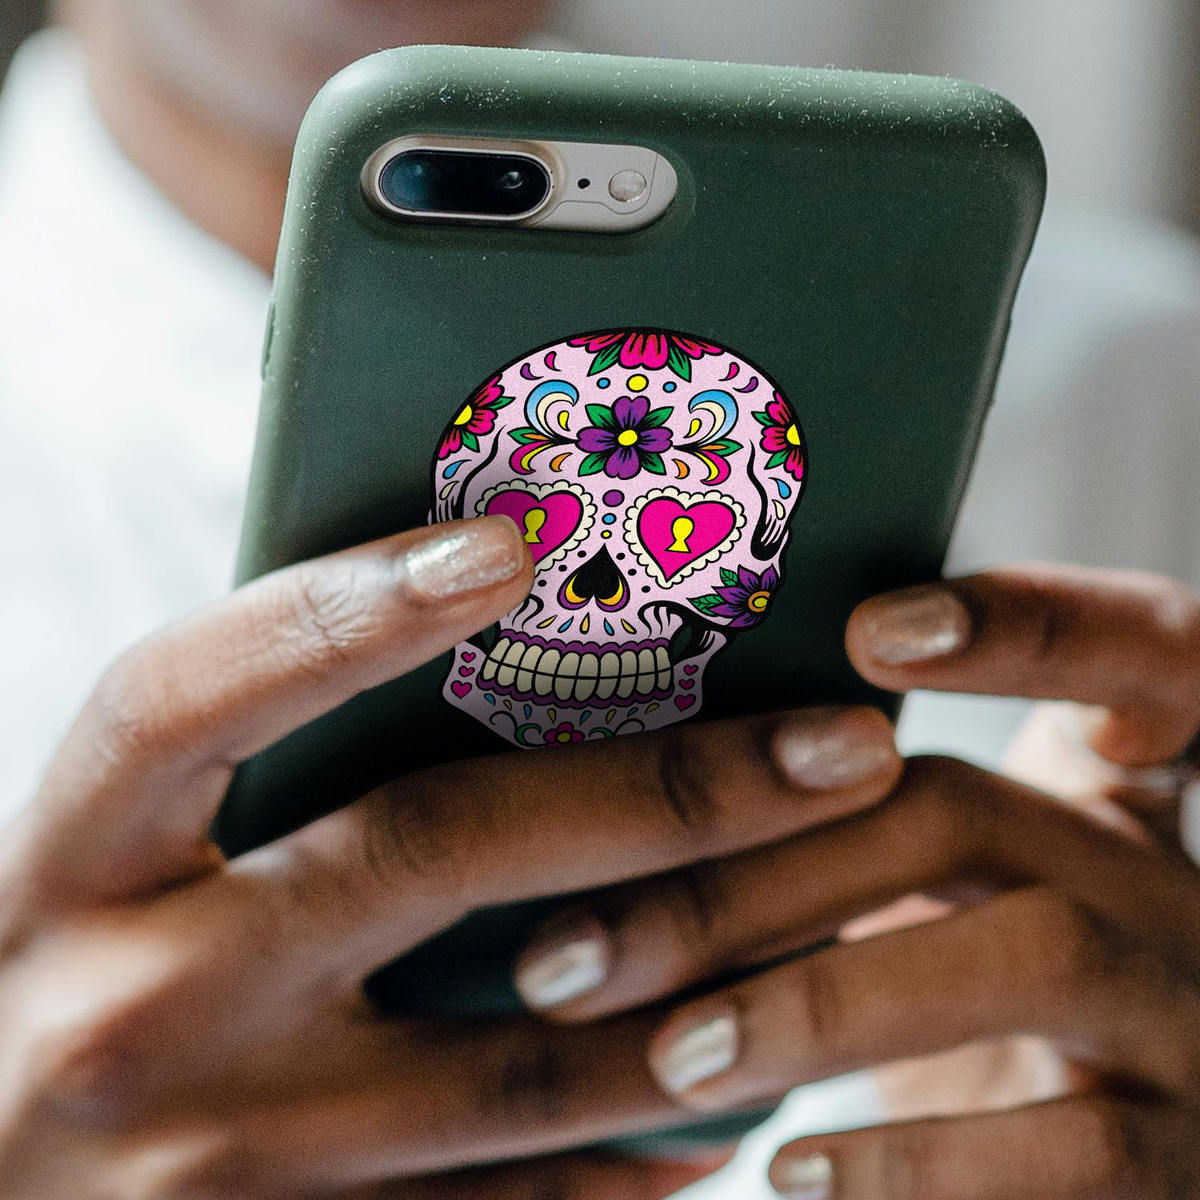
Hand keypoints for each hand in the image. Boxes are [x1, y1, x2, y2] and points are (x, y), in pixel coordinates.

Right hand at [0, 515, 902, 1198]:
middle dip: (668, 793)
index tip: (522, 535)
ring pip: (516, 1061)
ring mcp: (211, 1167)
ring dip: (705, 983)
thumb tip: (479, 649)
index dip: (354, 600)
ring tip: (853, 904)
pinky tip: (730, 1096)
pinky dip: (631, 1152)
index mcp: (71, 858)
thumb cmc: (58, 992)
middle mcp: (129, 1005)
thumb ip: (254, 770)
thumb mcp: (107, 865)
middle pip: (431, 853)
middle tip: (846, 744)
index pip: (201, 687)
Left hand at [511, 565, 1199, 1199]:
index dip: (1029, 621)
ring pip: (1031, 953)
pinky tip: (789, 1171)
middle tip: (575, 948)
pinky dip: (914, 1161)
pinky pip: (1074, 1150)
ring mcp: (1188, 1013)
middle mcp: (1156, 877)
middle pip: (967, 809)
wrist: (1112, 1167)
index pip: (1133, 648)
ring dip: (824, 1001)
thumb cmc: (972, 993)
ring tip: (670, 1056)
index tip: (870, 629)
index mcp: (1103, 791)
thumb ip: (846, 826)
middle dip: (760, 869)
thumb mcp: (942, 896)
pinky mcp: (1188, 1159)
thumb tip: (620, 786)